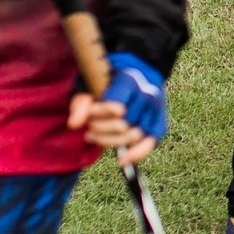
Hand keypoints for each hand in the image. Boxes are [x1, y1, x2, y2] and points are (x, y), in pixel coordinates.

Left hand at [68, 52, 166, 166]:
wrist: (138, 73)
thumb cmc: (110, 81)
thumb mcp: (91, 85)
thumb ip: (81, 103)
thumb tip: (73, 125)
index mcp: (131, 81)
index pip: (116, 106)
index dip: (99, 113)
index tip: (90, 112)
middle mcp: (147, 94)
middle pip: (123, 124)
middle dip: (100, 128)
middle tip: (90, 125)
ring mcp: (156, 109)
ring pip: (134, 135)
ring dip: (109, 141)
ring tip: (93, 136)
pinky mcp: (160, 121)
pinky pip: (152, 141)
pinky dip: (138, 153)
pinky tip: (123, 160)